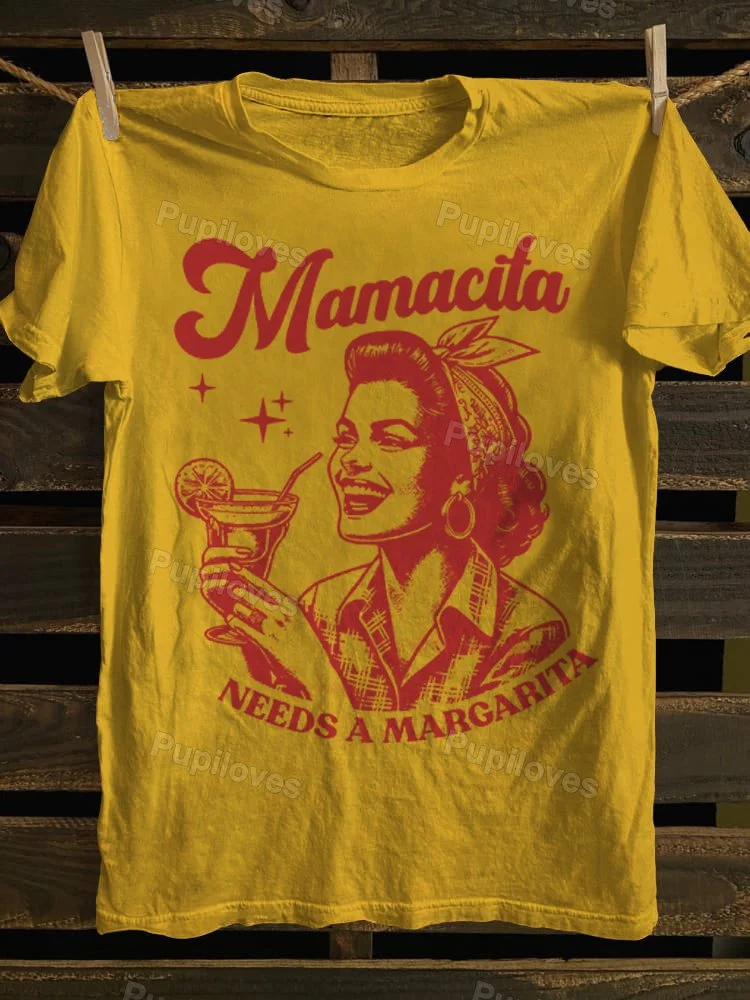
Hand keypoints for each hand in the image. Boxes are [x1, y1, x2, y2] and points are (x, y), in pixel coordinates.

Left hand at [200, 547, 322, 696]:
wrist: (316, 671)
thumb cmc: (308, 648)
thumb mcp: (301, 626)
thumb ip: (287, 612)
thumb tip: (274, 599)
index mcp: (294, 612)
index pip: (271, 591)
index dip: (255, 579)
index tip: (241, 569)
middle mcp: (287, 620)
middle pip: (264, 601)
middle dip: (248, 590)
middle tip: (232, 580)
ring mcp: (280, 634)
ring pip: (260, 616)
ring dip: (245, 608)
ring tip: (233, 599)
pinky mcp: (274, 649)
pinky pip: (255, 635)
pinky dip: (243, 626)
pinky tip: (231, 620)